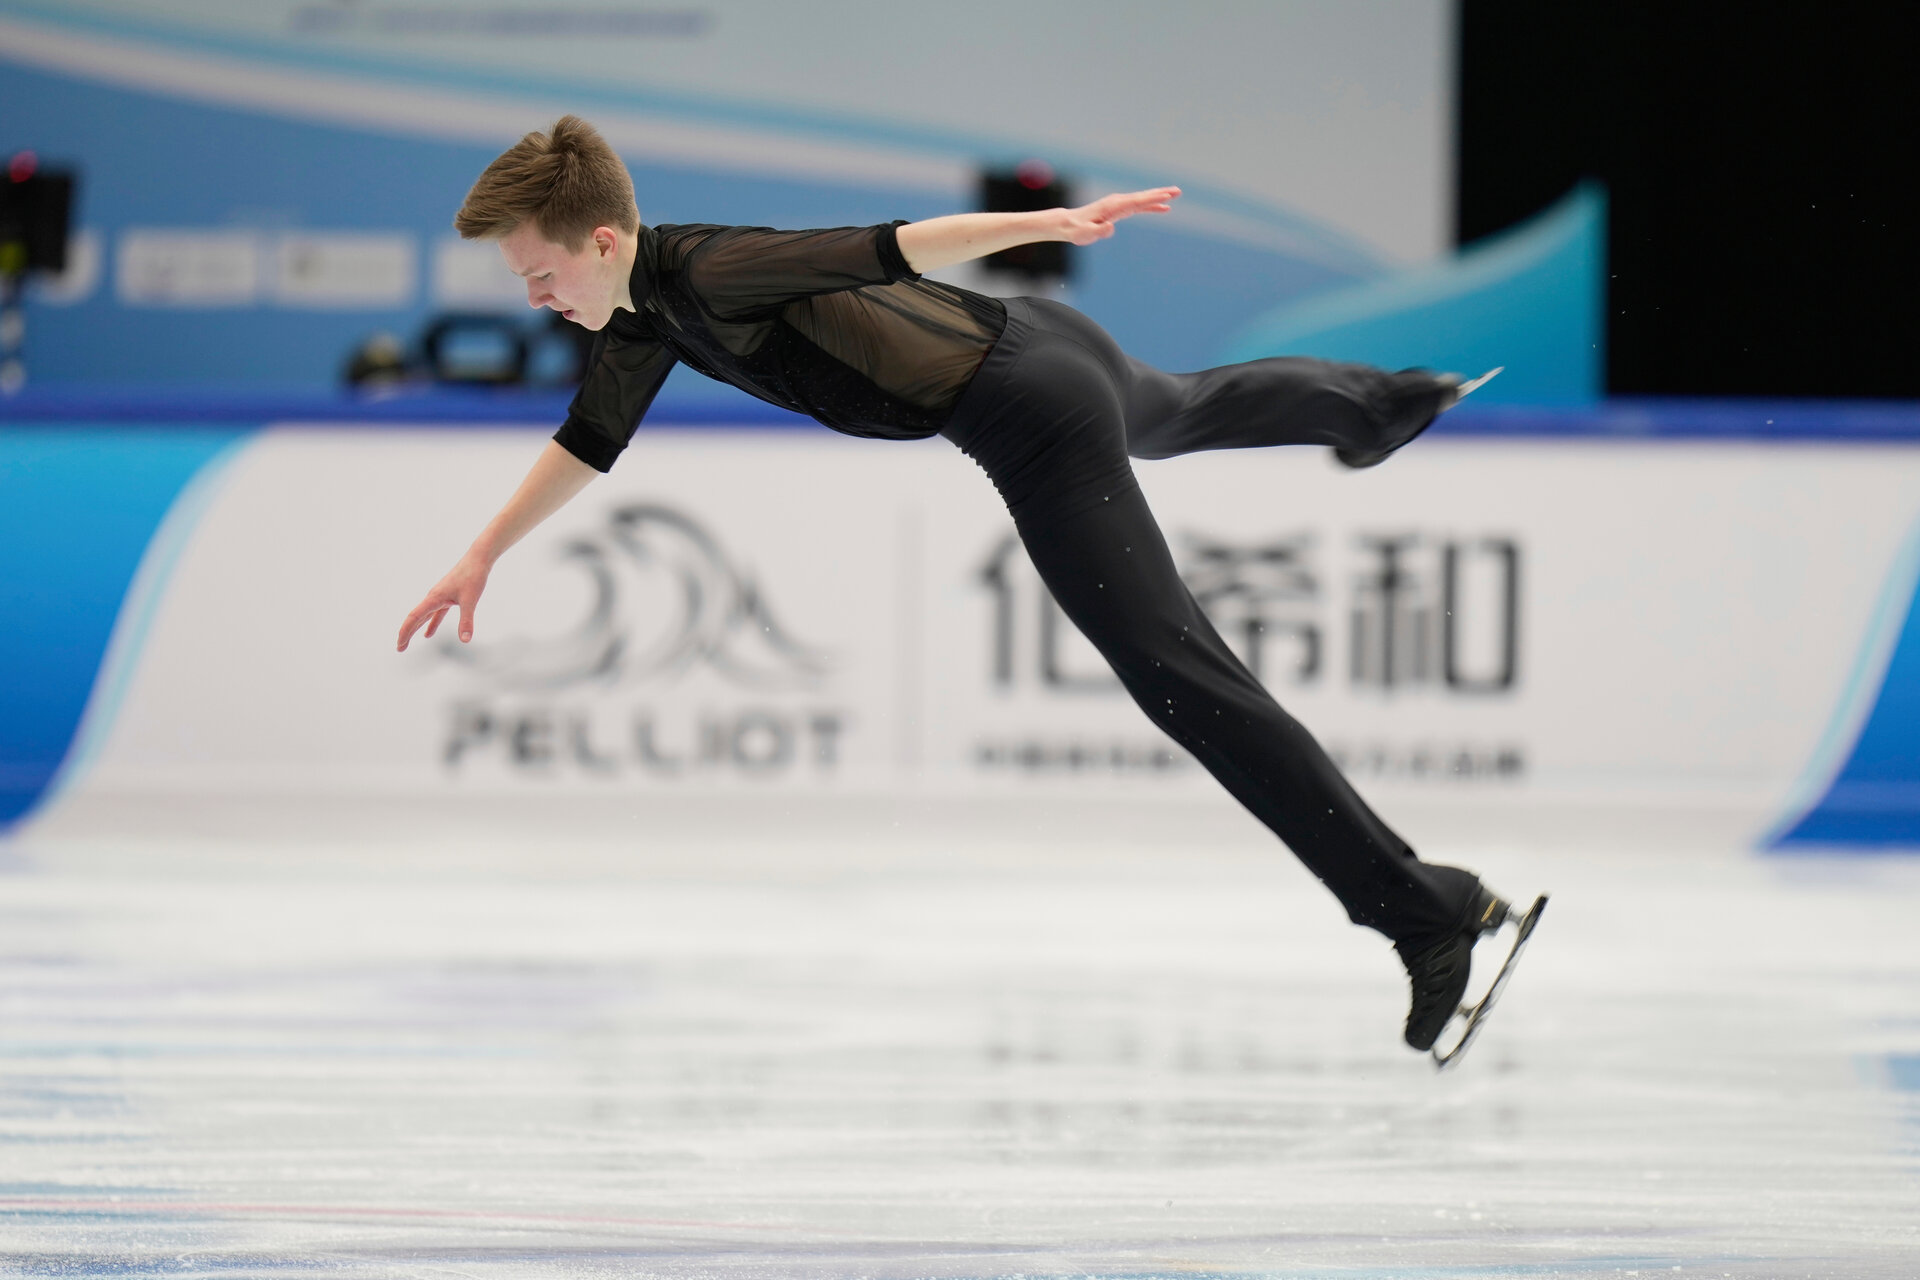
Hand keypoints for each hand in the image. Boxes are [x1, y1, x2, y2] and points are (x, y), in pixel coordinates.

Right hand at [397, 553, 490, 651]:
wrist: (478, 559)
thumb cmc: (473, 576)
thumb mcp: (470, 601)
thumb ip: (467, 621)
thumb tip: (465, 640)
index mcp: (434, 598)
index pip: (414, 618)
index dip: (406, 632)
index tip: (400, 644)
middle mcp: (433, 597)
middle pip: (415, 618)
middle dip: (407, 633)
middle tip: (400, 648)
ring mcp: (440, 596)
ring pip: (424, 616)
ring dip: (416, 629)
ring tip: (408, 642)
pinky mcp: (448, 596)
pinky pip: (436, 613)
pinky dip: (431, 624)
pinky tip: (428, 634)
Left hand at [1056, 187, 1180, 245]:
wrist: (1068, 224)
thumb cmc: (1077, 230)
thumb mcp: (1086, 234)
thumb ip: (1099, 231)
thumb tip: (1111, 227)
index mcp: (1113, 207)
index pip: (1136, 202)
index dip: (1152, 199)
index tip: (1167, 196)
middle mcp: (1117, 202)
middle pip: (1143, 197)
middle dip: (1160, 194)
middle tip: (1178, 191)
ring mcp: (1118, 204)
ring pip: (1142, 199)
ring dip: (1159, 197)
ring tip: (1175, 195)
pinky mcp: (1119, 209)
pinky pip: (1139, 206)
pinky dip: (1151, 206)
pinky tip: (1163, 208)